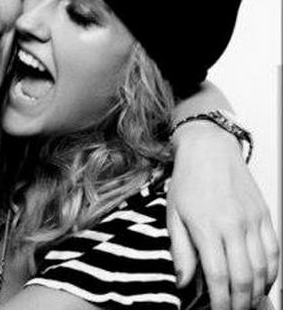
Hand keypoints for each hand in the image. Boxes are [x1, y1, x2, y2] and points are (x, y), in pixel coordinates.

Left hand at [168, 122, 278, 309]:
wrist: (209, 150)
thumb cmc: (188, 181)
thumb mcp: (173, 215)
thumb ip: (180, 250)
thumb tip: (183, 281)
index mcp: (207, 227)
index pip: (218, 275)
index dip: (220, 300)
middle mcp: (234, 226)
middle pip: (244, 277)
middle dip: (240, 302)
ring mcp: (253, 221)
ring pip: (263, 267)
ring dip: (257, 291)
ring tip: (247, 304)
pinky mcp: (265, 215)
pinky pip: (275, 250)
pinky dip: (272, 272)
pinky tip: (263, 283)